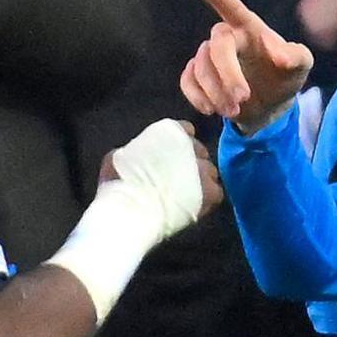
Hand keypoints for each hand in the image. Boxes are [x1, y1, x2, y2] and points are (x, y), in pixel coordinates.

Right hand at [99, 119, 222, 237]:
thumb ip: (136, 150)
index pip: (185, 129)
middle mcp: (190, 147)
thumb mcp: (120, 156)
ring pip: (210, 171)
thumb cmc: (120, 181)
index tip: (175, 153)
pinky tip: (197, 203)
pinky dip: (209, 197)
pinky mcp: (209, 191)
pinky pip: (216, 192)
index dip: (181, 142)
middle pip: (200, 151)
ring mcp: (201, 169)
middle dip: (192, 161)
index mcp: (169, 133)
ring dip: (202, 179)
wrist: (134, 206)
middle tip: (180, 176)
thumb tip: (135, 155)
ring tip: (189, 192)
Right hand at [181, 0, 314, 134]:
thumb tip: (279, 54)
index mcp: (251, 30)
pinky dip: (196, 96)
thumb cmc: (285, 78)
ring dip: (216, 92)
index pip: (235, 11)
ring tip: (234, 111)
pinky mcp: (199, 78)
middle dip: (228, 74)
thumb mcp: (301, 66)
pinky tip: (210, 109)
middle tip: (243, 98)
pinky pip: (187, 81)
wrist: (272, 107)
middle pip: (217, 46)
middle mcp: (228, 39)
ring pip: (201, 67)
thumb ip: (296, 56)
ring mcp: (211, 59)